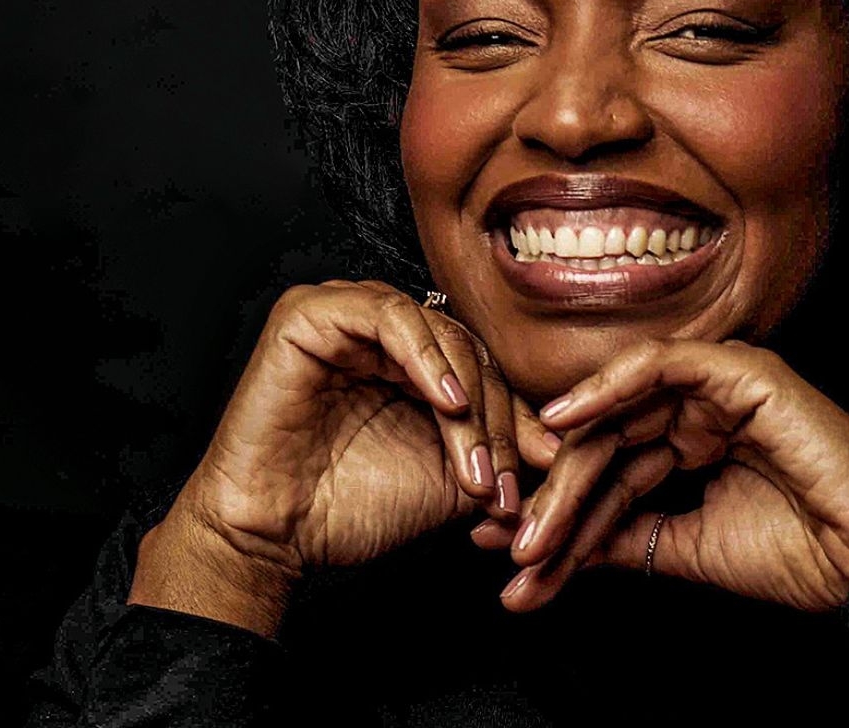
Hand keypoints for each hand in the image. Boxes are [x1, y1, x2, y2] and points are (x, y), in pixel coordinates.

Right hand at [130, 279, 557, 634]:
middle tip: (502, 480)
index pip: (489, 371)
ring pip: (441, 334)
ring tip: (474, 462)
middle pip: (471, 352)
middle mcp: (386, 333)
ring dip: (468, 400)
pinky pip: (389, 315)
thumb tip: (571, 449)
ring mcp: (348, 315)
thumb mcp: (454, 480)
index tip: (544, 475)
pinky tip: (447, 404)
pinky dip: (426, 358)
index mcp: (417, 362)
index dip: (519, 422)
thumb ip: (506, 453)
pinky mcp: (310, 313)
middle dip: (496, 421)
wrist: (277, 536)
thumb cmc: (353, 508)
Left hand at [491, 339, 848, 612]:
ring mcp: (722, 386)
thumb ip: (625, 538)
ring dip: (570, 467)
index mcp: (696, 444)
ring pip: (622, 413)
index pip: (612, 472)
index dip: (561, 514)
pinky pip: (661, 364)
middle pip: (607, 444)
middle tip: (512, 550)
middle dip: (555, 500)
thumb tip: (551, 551)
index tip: (513, 560)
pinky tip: (561, 420)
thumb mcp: (687, 548)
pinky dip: (609, 385)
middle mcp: (703, 410)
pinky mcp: (742, 370)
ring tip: (529, 521)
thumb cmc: (803, 552)